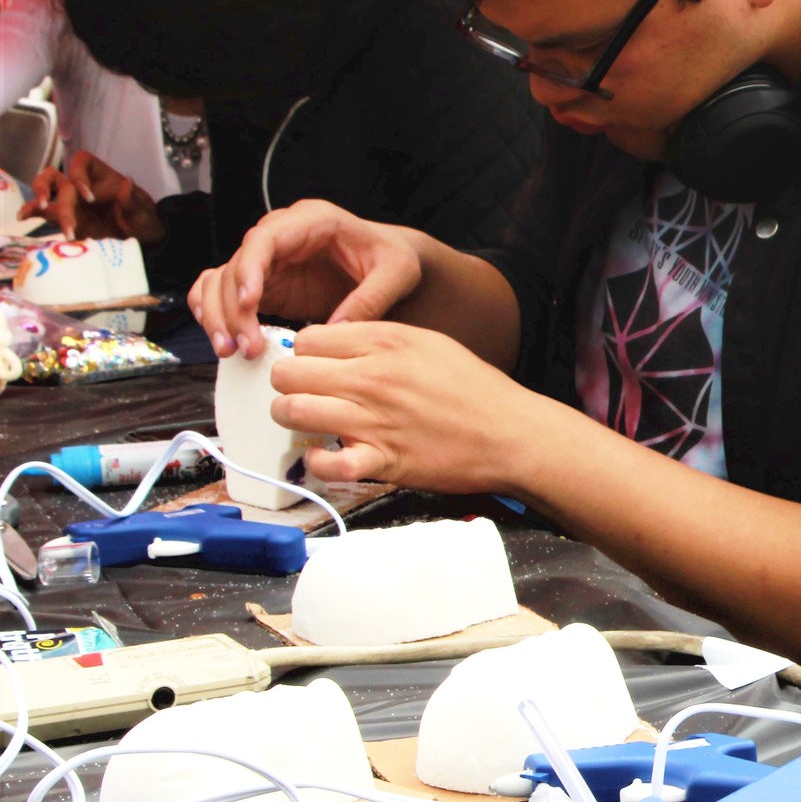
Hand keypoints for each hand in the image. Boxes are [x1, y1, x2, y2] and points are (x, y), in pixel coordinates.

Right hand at [30, 151, 161, 241]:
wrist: (139, 238)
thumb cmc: (143, 217)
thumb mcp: (144, 209)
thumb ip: (135, 198)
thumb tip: (128, 182)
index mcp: (101, 175)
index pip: (81, 162)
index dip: (79, 175)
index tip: (89, 197)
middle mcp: (81, 185)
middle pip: (57, 178)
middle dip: (51, 191)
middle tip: (51, 206)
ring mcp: (71, 201)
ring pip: (45, 189)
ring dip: (38, 198)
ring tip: (35, 211)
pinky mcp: (66, 218)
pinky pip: (44, 211)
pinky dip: (32, 211)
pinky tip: (23, 217)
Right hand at [187, 199, 424, 358]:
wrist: (389, 263)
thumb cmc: (393, 258)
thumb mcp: (397, 274)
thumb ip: (371, 299)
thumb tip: (334, 332)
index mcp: (312, 221)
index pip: (263, 239)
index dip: (249, 270)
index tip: (250, 303)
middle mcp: (281, 236)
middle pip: (236, 266)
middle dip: (232, 308)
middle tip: (244, 347)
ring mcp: (269, 260)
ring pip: (221, 281)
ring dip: (218, 316)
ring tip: (232, 352)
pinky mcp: (264, 283)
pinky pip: (223, 293)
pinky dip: (215, 314)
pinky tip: (224, 339)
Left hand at [268, 320, 553, 493]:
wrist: (512, 434)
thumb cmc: (474, 390)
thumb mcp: (430, 343)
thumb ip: (378, 339)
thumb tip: (333, 344)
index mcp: (386, 343)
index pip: (307, 339)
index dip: (305, 354)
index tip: (315, 367)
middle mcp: (373, 378)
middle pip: (288, 373)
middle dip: (289, 384)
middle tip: (307, 393)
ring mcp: (374, 421)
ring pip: (292, 411)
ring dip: (293, 418)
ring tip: (311, 422)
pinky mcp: (382, 461)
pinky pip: (325, 463)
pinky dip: (317, 462)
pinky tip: (329, 454)